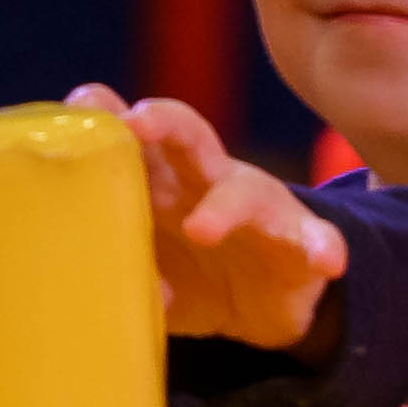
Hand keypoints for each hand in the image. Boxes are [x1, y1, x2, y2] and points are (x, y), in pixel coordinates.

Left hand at [74, 86, 346, 353]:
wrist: (260, 305)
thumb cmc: (189, 274)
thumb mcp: (147, 274)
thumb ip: (120, 273)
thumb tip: (99, 289)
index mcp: (159, 181)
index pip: (130, 135)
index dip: (107, 114)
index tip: (81, 100)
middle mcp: (206, 181)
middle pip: (186, 136)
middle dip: (161, 123)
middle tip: (135, 124)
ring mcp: (257, 208)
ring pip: (245, 189)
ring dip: (224, 205)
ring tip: (202, 229)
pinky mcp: (299, 241)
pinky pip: (315, 239)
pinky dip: (321, 246)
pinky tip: (327, 260)